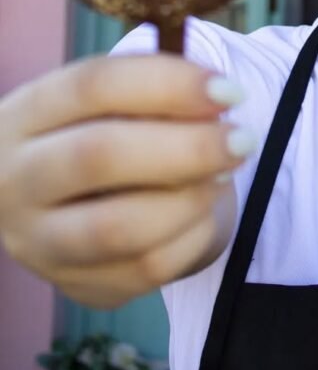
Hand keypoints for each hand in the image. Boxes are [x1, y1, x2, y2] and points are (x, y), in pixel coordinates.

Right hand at [0, 54, 253, 308]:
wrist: (70, 197)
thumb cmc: (107, 130)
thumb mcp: (118, 100)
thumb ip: (158, 92)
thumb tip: (219, 101)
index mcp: (26, 113)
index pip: (93, 85)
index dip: (169, 83)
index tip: (230, 91)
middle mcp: (16, 179)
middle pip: (98, 157)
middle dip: (186, 147)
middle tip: (243, 141)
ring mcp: (36, 242)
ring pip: (119, 227)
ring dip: (191, 198)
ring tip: (225, 174)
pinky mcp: (73, 286)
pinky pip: (145, 269)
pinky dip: (191, 236)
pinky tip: (205, 210)